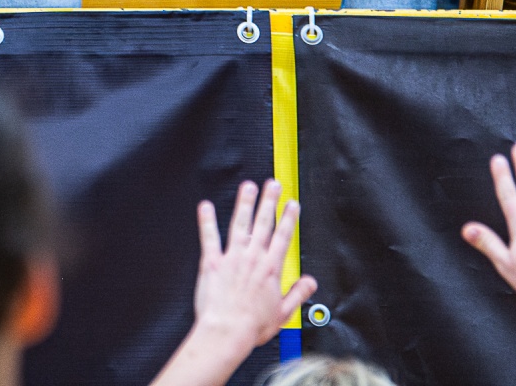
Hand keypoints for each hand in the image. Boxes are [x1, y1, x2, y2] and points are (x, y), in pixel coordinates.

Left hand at [148, 180, 314, 385]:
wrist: (227, 331)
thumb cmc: (252, 325)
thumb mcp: (284, 313)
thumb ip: (297, 294)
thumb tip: (310, 282)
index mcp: (271, 269)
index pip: (283, 237)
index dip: (288, 218)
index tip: (292, 203)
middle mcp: (252, 258)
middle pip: (263, 223)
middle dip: (269, 201)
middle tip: (273, 184)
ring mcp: (232, 257)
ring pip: (240, 224)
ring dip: (244, 203)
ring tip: (248, 186)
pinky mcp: (211, 261)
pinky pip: (209, 236)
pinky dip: (207, 220)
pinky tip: (205, 206)